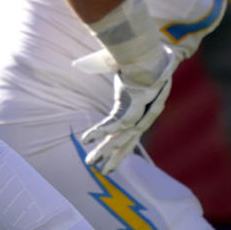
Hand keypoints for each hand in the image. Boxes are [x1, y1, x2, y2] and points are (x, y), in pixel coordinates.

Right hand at [77, 45, 177, 173]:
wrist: (151, 57)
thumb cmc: (138, 60)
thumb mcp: (117, 68)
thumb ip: (100, 69)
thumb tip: (79, 65)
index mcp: (138, 111)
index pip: (126, 134)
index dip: (118, 147)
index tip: (109, 156)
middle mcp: (139, 117)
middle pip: (124, 143)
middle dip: (111, 157)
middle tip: (101, 172)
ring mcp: (137, 116)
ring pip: (118, 139)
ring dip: (103, 151)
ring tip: (90, 163)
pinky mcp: (132, 111)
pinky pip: (112, 125)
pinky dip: (99, 132)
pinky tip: (86, 139)